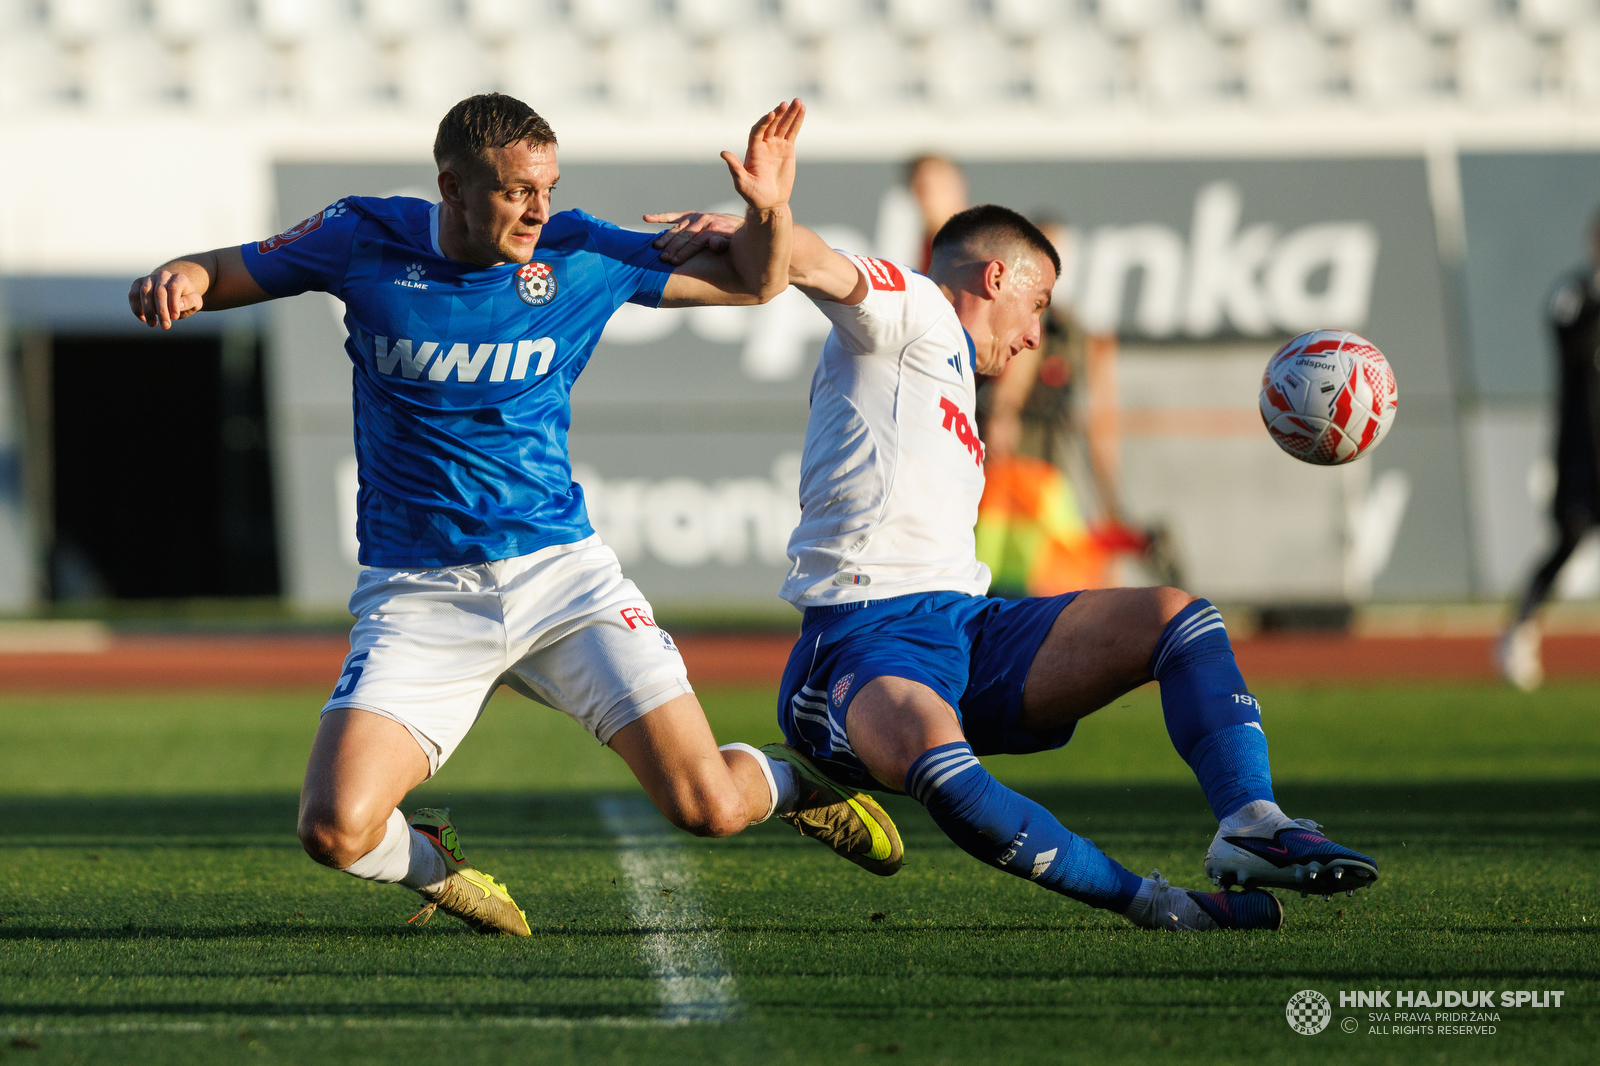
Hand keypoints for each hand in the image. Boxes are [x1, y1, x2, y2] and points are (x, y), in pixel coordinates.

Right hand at [128, 268, 202, 328]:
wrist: (173, 294)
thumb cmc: (185, 300)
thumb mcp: (195, 302)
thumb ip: (190, 302)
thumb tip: (179, 305)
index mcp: (179, 278)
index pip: (174, 288)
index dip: (173, 303)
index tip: (175, 318)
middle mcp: (164, 275)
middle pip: (159, 292)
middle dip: (162, 311)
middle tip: (165, 326)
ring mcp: (150, 278)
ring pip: (145, 292)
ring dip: (148, 310)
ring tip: (152, 324)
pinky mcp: (138, 283)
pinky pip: (133, 294)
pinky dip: (136, 307)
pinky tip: (142, 318)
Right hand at [643, 210, 744, 265]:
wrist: (740, 225)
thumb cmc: (736, 241)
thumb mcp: (734, 244)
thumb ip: (724, 244)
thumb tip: (714, 244)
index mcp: (713, 229)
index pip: (695, 242)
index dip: (684, 252)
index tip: (674, 262)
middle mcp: (703, 221)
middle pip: (684, 235)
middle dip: (673, 247)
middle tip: (662, 258)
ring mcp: (695, 217)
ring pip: (677, 228)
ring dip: (666, 237)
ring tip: (655, 247)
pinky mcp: (690, 215)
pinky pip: (673, 216)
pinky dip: (659, 217)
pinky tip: (646, 218)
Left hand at [720, 98, 803, 212]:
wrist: (770, 202)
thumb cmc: (753, 195)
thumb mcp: (742, 183)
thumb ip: (735, 168)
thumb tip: (723, 153)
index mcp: (753, 150)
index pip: (757, 131)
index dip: (764, 122)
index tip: (771, 115)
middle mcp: (764, 144)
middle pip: (771, 124)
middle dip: (778, 114)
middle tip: (786, 104)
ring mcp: (776, 145)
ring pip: (783, 125)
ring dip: (790, 113)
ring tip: (798, 101)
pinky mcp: (787, 148)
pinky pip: (792, 132)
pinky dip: (797, 121)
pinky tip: (802, 109)